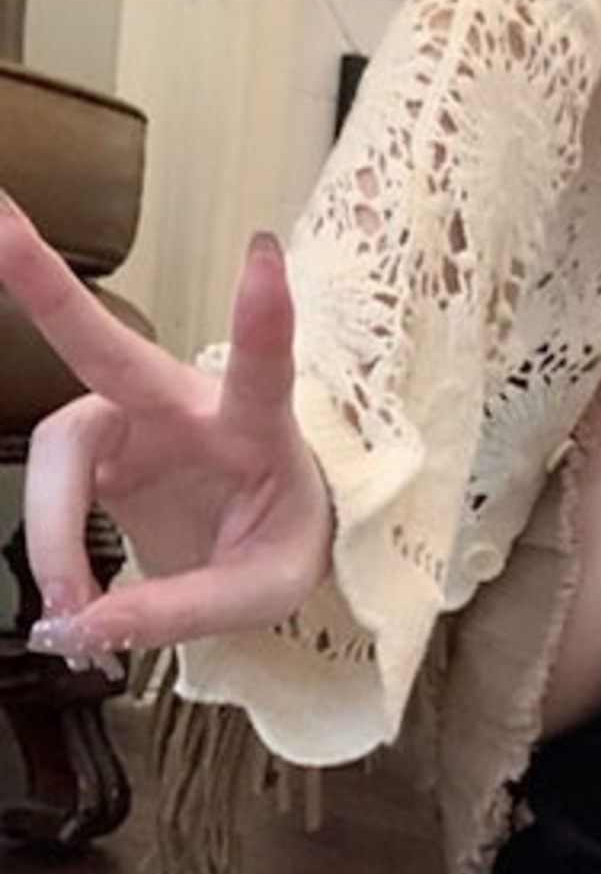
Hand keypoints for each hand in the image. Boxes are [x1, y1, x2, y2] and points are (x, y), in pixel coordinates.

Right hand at [0, 192, 332, 665]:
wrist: (266, 533)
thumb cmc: (281, 536)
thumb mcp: (265, 589)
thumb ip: (183, 607)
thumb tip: (85, 625)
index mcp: (257, 424)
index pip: (264, 365)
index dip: (261, 314)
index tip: (263, 249)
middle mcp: (186, 404)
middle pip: (111, 346)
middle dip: (48, 284)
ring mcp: (132, 418)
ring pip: (57, 450)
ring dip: (51, 531)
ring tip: (74, 610)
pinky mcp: (95, 445)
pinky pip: (47, 490)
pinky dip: (50, 549)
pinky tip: (72, 603)